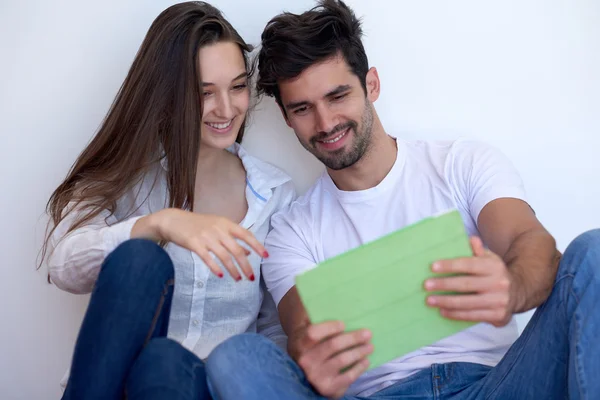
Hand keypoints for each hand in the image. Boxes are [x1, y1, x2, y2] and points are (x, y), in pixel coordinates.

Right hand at [132, 209, 266, 280]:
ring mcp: (207, 237)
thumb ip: (234, 238)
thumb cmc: (198, 224)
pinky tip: (220, 275)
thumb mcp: (218, 227)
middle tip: (251, 278)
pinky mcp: (195, 244)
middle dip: (246, 266)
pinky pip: (208, 258)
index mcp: (226, 224)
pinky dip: (215, 267)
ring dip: (233, 270)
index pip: (246, 235)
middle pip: (237, 250)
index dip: (257, 246)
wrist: (174, 220)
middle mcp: (219, 230)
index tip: (266, 256)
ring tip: (238, 279)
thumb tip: (250, 252)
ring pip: (225, 257)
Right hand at [288, 321, 372, 398]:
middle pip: (333, 345)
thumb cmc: (310, 346)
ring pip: (342, 360)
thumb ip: (316, 320)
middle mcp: (305, 361)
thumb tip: (340, 307)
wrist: (302, 374)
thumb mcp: (305, 333)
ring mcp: (316, 377)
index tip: (343, 324)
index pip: (313, 333)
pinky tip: (365, 361)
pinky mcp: (327, 388)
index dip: (329, 327)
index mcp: (299, 344)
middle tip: (367, 333)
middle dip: (353, 338)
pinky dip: (359, 368)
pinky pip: (347, 376)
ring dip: (359, 351)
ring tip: (370, 346)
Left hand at [424, 236, 515, 326]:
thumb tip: (471, 239)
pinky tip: (443, 311)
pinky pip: (473, 316)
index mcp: (494, 267)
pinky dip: (456, 314)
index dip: (450, 265)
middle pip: (466, 284)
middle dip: (444, 285)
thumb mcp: (490, 259)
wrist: (518, 292)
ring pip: (467, 303)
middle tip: (426, 285)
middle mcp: (498, 283)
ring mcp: (499, 301)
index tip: (432, 267)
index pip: (469, 264)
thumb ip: (478, 251)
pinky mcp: (498, 316)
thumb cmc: (494, 274)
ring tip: (430, 300)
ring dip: (446, 302)